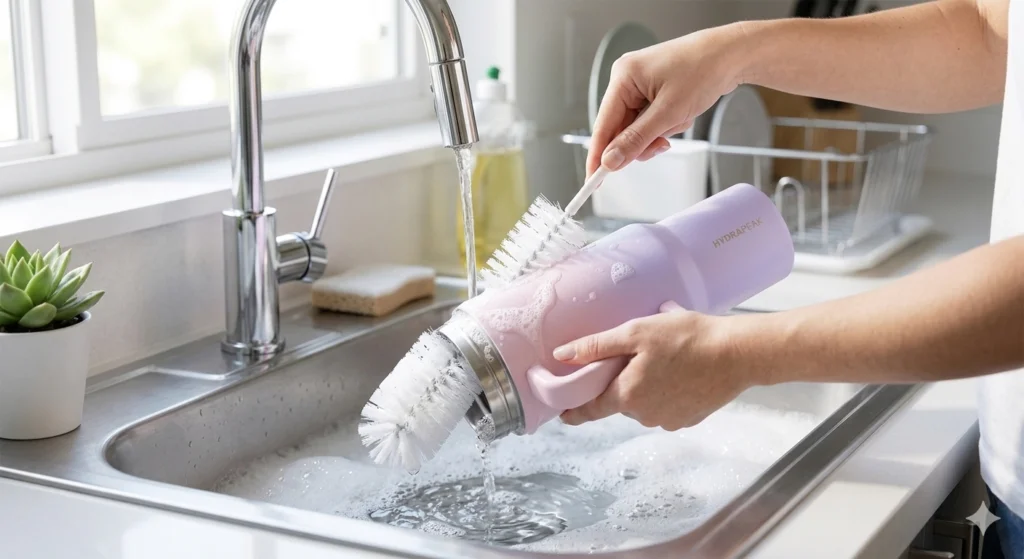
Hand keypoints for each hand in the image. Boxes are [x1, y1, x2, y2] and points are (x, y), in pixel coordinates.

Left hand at [552, 301, 757, 429]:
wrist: (738, 354)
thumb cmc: (687, 338)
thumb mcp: (636, 333)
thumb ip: (596, 346)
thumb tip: (562, 356)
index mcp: (627, 396)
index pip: (591, 410)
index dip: (575, 411)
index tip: (563, 414)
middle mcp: (645, 415)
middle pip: (620, 400)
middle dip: (622, 381)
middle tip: (636, 355)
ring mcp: (669, 420)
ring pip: (644, 403)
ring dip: (646, 385)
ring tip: (665, 359)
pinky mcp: (689, 419)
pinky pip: (666, 406)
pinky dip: (667, 392)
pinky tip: (681, 371)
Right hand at [586, 25, 746, 175]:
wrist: (732, 54)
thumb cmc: (703, 71)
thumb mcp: (668, 112)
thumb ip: (636, 140)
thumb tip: (611, 161)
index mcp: (623, 77)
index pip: (603, 124)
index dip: (599, 154)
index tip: (594, 179)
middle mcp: (628, 80)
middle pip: (621, 128)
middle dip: (643, 140)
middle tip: (661, 144)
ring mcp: (641, 86)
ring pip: (639, 127)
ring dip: (660, 132)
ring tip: (680, 118)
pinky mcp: (655, 91)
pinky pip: (652, 120)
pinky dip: (667, 124)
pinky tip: (683, 113)